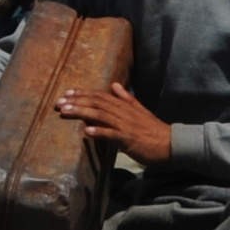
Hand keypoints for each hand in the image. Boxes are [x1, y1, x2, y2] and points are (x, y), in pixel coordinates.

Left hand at [56, 80, 172, 167]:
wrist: (171, 144)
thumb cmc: (154, 130)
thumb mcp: (140, 110)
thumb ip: (126, 98)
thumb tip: (114, 85)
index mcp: (125, 105)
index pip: (100, 96)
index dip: (83, 94)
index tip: (67, 93)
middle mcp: (123, 112)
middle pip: (97, 103)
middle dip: (76, 101)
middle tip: (59, 102)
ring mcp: (125, 125)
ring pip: (100, 115)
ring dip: (81, 113)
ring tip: (65, 112)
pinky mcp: (129, 139)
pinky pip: (112, 134)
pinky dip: (99, 132)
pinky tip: (86, 132)